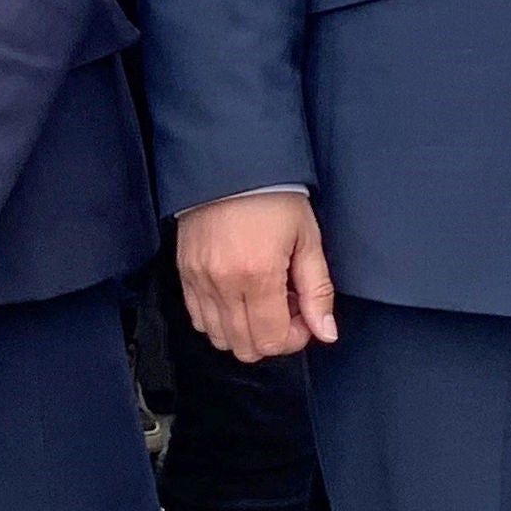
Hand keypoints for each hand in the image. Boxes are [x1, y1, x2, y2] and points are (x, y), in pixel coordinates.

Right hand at [175, 193, 337, 361]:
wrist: (232, 164)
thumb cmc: (275, 198)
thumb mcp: (308, 239)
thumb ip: (317, 291)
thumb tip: (326, 333)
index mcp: (259, 275)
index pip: (271, 340)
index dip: (293, 338)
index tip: (303, 317)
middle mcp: (224, 283)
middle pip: (244, 347)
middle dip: (270, 338)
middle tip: (284, 309)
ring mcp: (199, 279)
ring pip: (218, 337)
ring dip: (244, 331)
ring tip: (261, 301)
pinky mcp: (184, 272)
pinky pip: (197, 318)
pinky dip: (219, 320)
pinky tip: (237, 298)